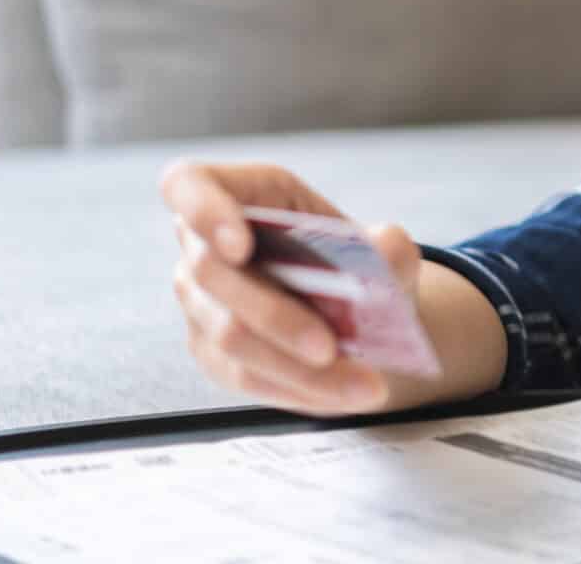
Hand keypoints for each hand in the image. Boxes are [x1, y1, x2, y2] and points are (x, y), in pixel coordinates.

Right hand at [159, 159, 421, 416]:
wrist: (367, 319)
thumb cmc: (365, 268)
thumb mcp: (390, 252)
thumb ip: (391, 246)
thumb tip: (386, 248)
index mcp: (247, 195)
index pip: (188, 184)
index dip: (203, 211)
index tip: (240, 247)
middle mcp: (206, 245)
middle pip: (211, 274)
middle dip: (274, 316)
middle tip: (330, 347)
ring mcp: (201, 302)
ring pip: (229, 336)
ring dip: (296, 366)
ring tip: (364, 385)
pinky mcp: (211, 351)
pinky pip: (245, 374)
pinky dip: (299, 387)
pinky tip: (345, 395)